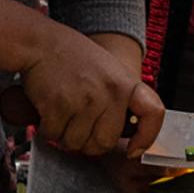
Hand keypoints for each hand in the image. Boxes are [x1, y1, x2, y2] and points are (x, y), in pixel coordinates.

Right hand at [19, 25, 164, 156]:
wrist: (40, 42)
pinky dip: (47, 129)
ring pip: (76, 144)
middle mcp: (110, 92)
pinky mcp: (59, 105)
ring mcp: (85, 99)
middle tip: (77, 126)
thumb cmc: (73, 58)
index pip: (153, 114)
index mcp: (126, 83)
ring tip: (62, 114)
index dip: (146, 138)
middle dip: (88, 142)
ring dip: (65, 136)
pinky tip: (48, 111)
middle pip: (105, 143)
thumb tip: (125, 137)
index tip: (134, 150)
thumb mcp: (108, 71)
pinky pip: (54, 135)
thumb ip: (119, 100)